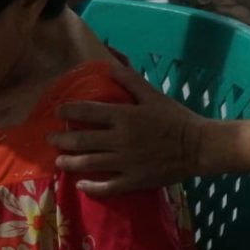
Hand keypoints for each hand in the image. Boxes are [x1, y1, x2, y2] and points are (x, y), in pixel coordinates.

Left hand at [50, 63, 206, 196]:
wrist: (198, 147)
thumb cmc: (175, 118)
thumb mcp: (153, 95)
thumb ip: (130, 80)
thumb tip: (109, 62)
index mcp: (124, 116)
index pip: (88, 111)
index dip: (69, 111)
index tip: (58, 111)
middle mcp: (120, 140)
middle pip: (82, 140)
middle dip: (62, 140)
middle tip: (50, 139)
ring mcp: (125, 163)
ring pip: (89, 164)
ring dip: (70, 163)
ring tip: (58, 161)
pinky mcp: (134, 181)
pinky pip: (107, 187)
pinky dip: (91, 187)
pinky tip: (81, 186)